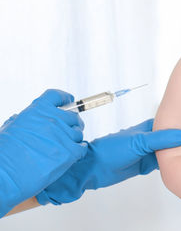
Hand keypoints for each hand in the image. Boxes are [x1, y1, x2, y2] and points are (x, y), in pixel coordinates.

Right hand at [0, 90, 86, 216]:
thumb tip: (36, 119)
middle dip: (72, 123)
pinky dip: (79, 151)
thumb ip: (29, 120)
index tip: (69, 101)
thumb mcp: (12, 128)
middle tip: (68, 131)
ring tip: (63, 147)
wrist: (5, 176)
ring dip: (74, 139)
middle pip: (73, 116)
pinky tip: (72, 154)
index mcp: (37, 111)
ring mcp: (62, 136)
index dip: (65, 98)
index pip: (56, 96)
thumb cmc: (5, 155)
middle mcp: (52, 120)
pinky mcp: (69, 153)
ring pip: (78, 133)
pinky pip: (82, 147)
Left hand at [36, 119, 180, 204]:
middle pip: (175, 138)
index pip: (174, 124)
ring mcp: (150, 152)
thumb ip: (161, 139)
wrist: (94, 169)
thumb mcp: (139, 142)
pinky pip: (164, 163)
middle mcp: (152, 138)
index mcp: (150, 128)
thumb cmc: (110, 150)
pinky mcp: (147, 164)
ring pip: (171, 151)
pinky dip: (174, 164)